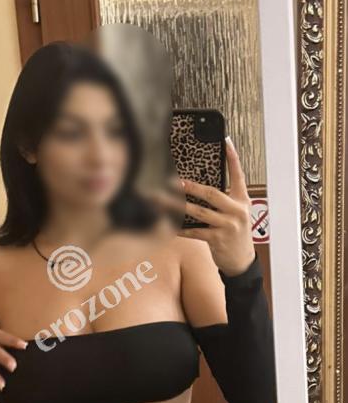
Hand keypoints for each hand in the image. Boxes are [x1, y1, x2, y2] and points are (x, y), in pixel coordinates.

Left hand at [146, 137, 255, 276]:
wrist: (242, 260)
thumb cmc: (235, 232)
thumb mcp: (237, 213)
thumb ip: (225, 199)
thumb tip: (200, 185)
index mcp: (242, 200)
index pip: (239, 175)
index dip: (233, 158)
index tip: (225, 142)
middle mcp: (237, 211)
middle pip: (212, 194)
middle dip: (192, 187)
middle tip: (173, 180)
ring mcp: (227, 226)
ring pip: (199, 212)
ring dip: (176, 205)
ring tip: (160, 199)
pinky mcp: (217, 240)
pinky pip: (194, 231)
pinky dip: (180, 228)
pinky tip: (167, 223)